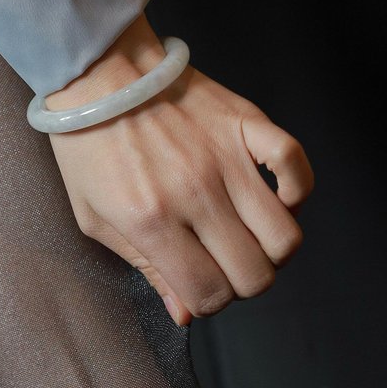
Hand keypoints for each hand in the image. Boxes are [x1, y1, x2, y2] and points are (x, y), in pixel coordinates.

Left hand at [47, 16, 312, 325]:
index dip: (208, 302)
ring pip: (285, 236)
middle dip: (241, 283)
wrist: (98, 75)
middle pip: (255, 274)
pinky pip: (297, 167)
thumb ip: (146, 268)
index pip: (209, 294)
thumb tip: (185, 313)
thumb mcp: (96, 219)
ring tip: (247, 234)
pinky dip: (296, 191)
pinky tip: (273, 196)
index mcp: (151, 222)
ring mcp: (226, 158)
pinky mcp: (247, 124)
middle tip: (222, 262)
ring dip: (270, 249)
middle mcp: (195, 194)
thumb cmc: (89, 148)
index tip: (198, 285)